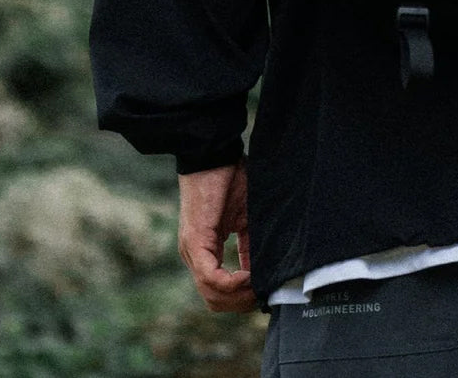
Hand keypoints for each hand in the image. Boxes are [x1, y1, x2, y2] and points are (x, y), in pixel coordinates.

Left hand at [177, 160, 257, 311]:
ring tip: (259, 285)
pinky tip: (249, 276)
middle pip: (214, 300)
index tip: (265, 294)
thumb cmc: (229, 180)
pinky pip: (211, 277)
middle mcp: (194, 256)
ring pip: (211, 294)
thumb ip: (249, 247)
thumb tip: (262, 273)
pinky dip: (232, 283)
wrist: (213, 155)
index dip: (242, 298)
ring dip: (238, 295)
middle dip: (241, 302)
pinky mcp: (196, 242)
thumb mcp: (244, 220)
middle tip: (264, 293)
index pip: (218, 291)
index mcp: (205, 251)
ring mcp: (192, 251)